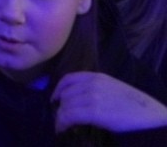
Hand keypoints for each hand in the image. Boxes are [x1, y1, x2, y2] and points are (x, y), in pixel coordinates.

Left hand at [52, 71, 166, 133]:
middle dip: (61, 107)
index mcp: (98, 77)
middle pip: (65, 94)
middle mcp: (92, 83)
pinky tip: (62, 129)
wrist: (151, 118)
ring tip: (62, 126)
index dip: (58, 90)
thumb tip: (81, 99)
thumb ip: (98, 90)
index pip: (69, 79)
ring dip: (61, 117)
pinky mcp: (94, 111)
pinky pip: (69, 116)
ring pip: (65, 105)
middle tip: (62, 118)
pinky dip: (62, 123)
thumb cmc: (137, 107)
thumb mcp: (115, 90)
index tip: (55, 99)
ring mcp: (92, 96)